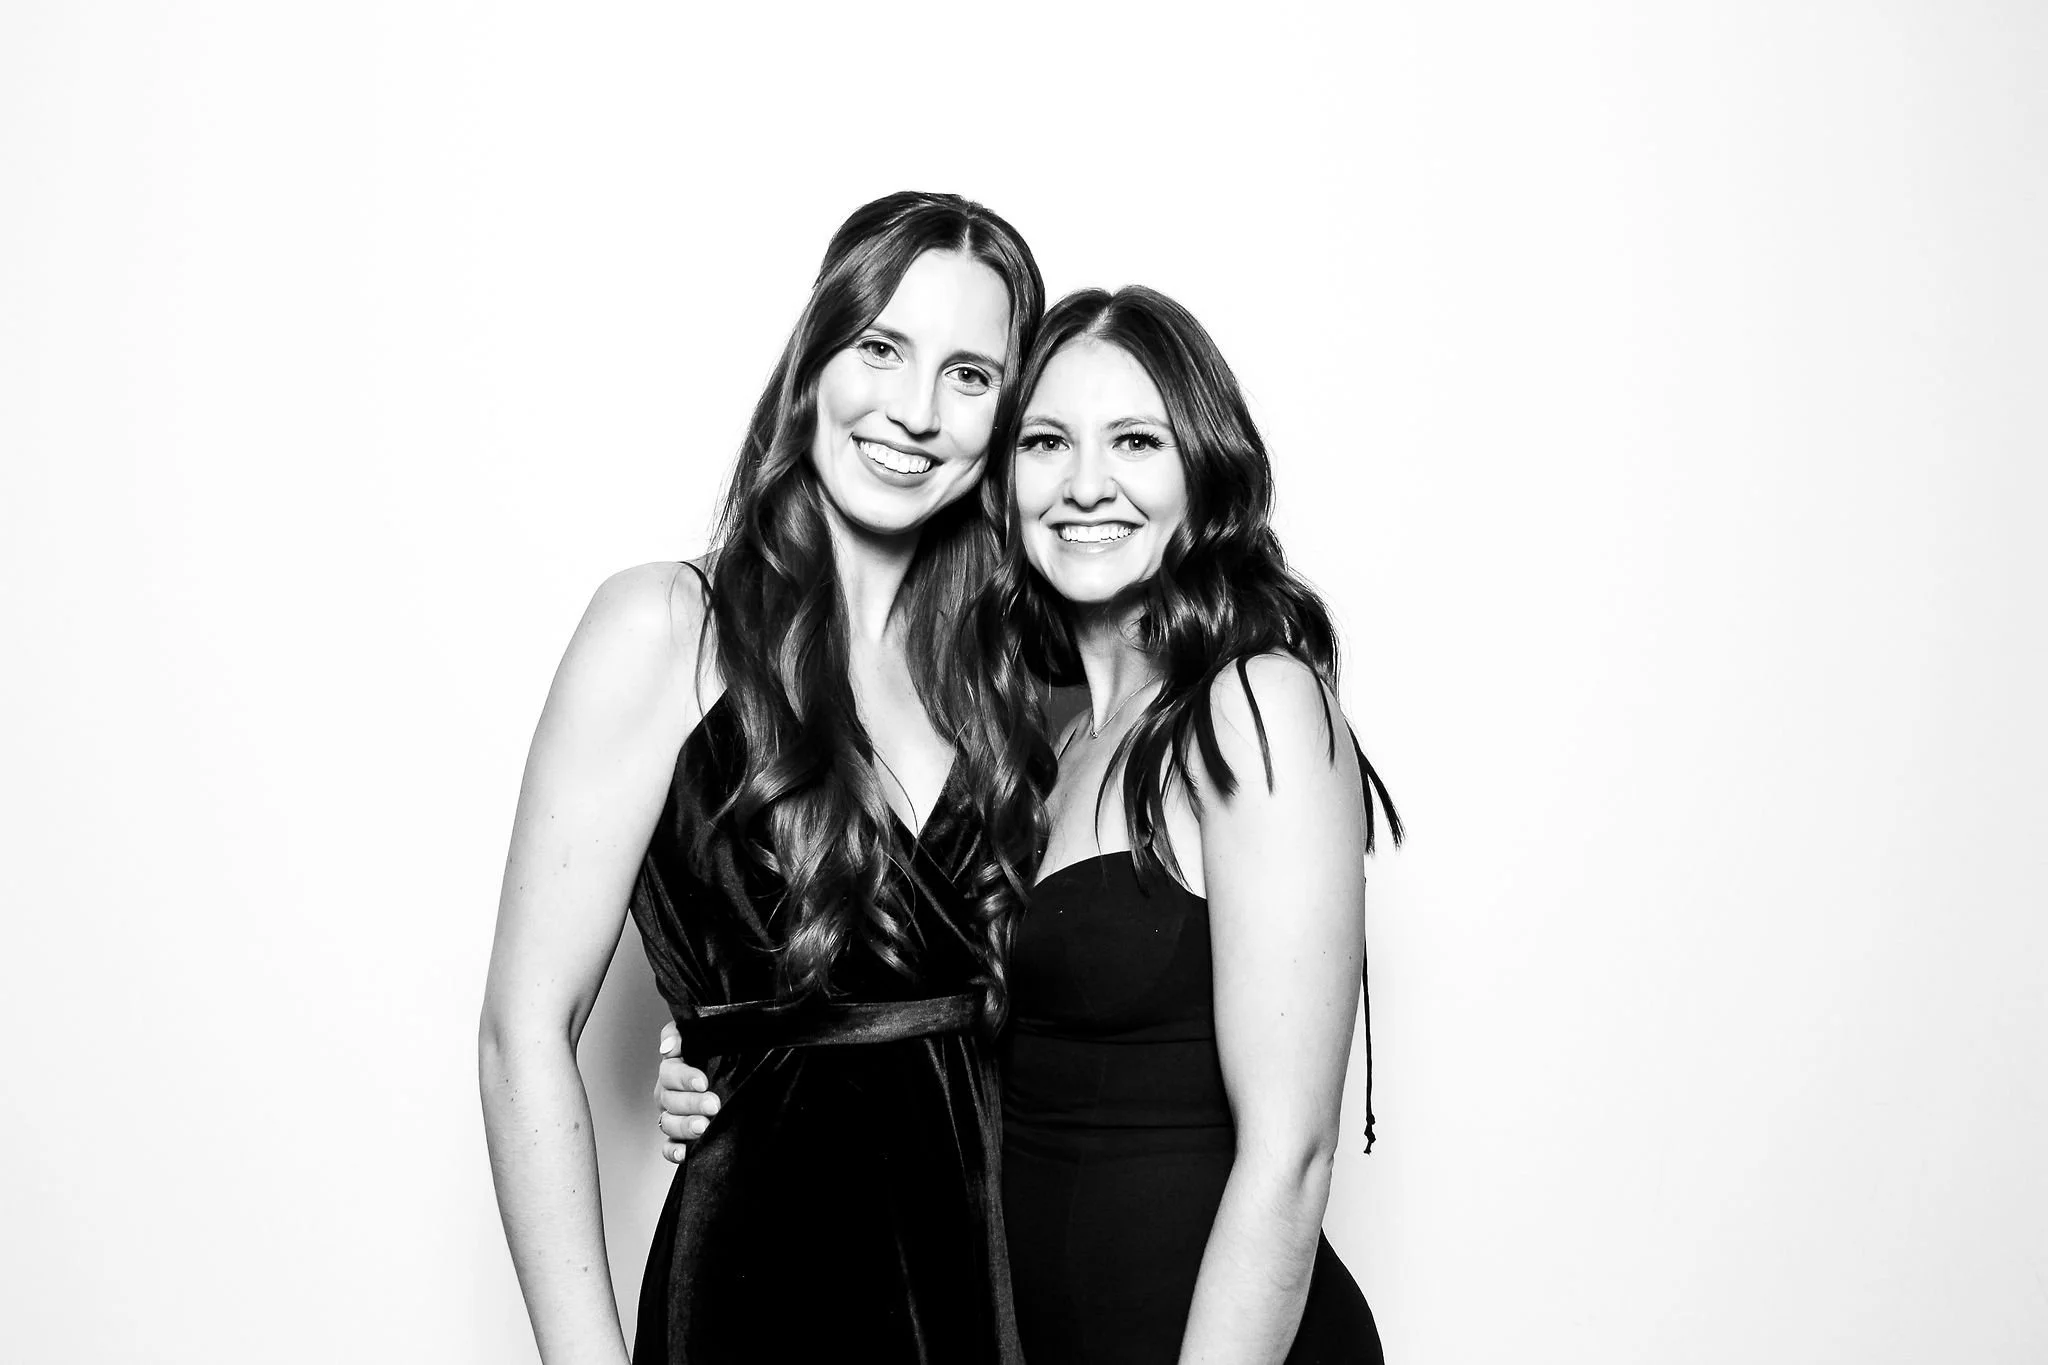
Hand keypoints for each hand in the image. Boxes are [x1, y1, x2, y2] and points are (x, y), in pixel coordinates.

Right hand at [654, 1021, 719, 1163]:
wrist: (732, 1075)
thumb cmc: (714, 1054)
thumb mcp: (701, 1036)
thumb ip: (680, 1034)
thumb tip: (668, 1047)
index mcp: (672, 1070)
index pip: (670, 1073)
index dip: (685, 1078)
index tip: (703, 1081)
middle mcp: (668, 1094)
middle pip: (671, 1100)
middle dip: (692, 1104)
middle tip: (713, 1105)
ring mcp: (672, 1116)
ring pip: (668, 1124)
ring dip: (685, 1126)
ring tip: (703, 1127)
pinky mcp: (678, 1137)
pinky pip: (668, 1147)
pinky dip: (674, 1151)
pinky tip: (686, 1152)